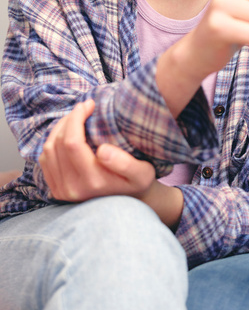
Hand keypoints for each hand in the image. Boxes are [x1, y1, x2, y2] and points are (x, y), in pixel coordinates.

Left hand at [40, 100, 155, 201]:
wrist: (126, 205)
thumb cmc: (136, 184)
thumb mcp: (142, 174)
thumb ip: (126, 164)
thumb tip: (102, 150)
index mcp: (92, 181)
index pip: (72, 142)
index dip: (76, 118)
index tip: (89, 104)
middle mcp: (72, 188)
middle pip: (57, 143)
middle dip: (69, 119)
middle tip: (84, 107)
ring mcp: (61, 190)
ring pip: (48, 150)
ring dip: (59, 128)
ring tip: (76, 117)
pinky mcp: (56, 189)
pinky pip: (45, 159)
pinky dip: (53, 141)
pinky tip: (67, 133)